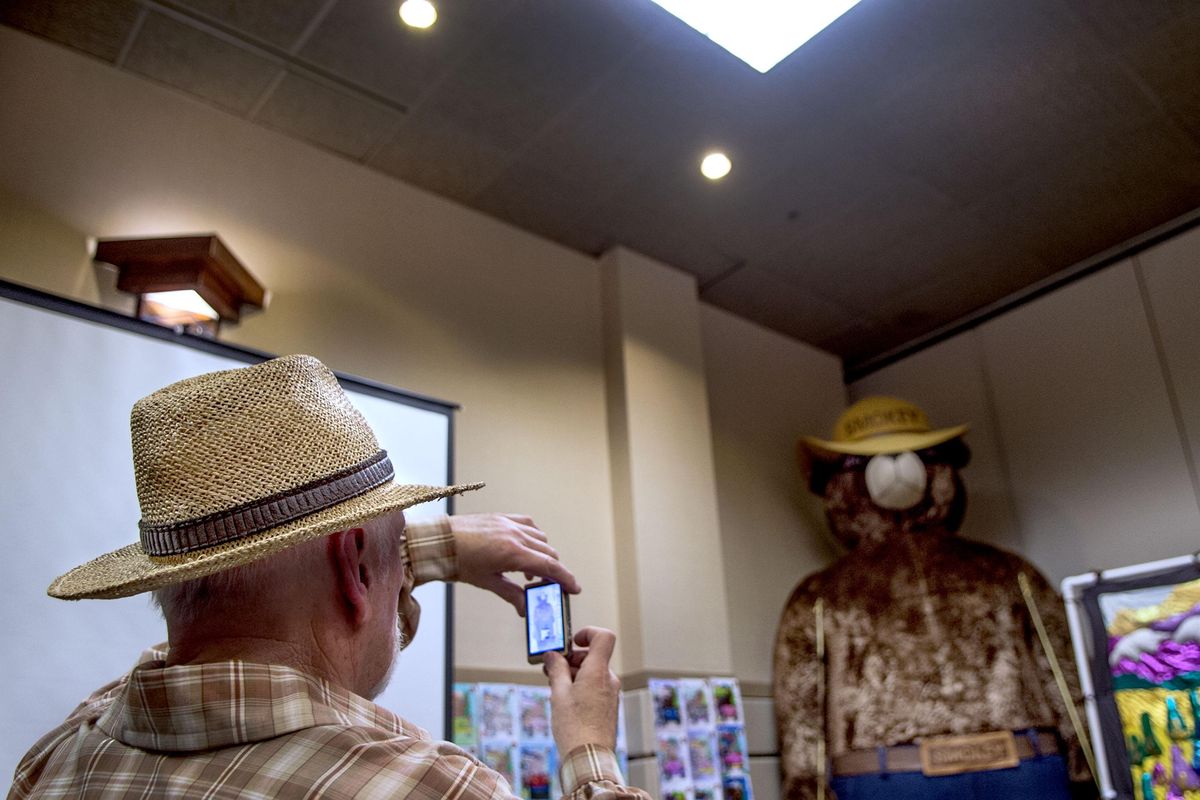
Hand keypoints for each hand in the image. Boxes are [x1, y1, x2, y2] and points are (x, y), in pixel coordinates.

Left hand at [451, 513, 580, 614]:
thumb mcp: (487, 582)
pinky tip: (525, 548)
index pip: (550, 567)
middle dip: (553, 571)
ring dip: (542, 555)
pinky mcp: (502, 517)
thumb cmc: (457, 562)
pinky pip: (528, 525)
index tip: (574, 588)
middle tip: (549, 585)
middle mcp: (515, 535)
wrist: (438, 543)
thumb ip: (512, 594)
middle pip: (549, 554)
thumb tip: (526, 608)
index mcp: (513, 553)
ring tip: (530, 571)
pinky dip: (533, 537)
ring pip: (541, 539)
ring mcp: (509, 524)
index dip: (565, 579)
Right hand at [544, 627, 619, 754]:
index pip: (604, 637)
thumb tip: (553, 656)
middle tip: (553, 668)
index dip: (588, 633)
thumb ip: (556, 670)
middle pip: (593, 656)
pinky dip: (581, 686)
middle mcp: (608, 680)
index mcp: (598, 671)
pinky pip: (596, 687)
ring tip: (555, 687)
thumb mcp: (559, 693)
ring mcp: (610, 694)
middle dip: (572, 658)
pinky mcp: (608, 707)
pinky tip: (566, 700)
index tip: (572, 641)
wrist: (589, 758)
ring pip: (593, 673)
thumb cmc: (574, 727)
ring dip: (574, 674)